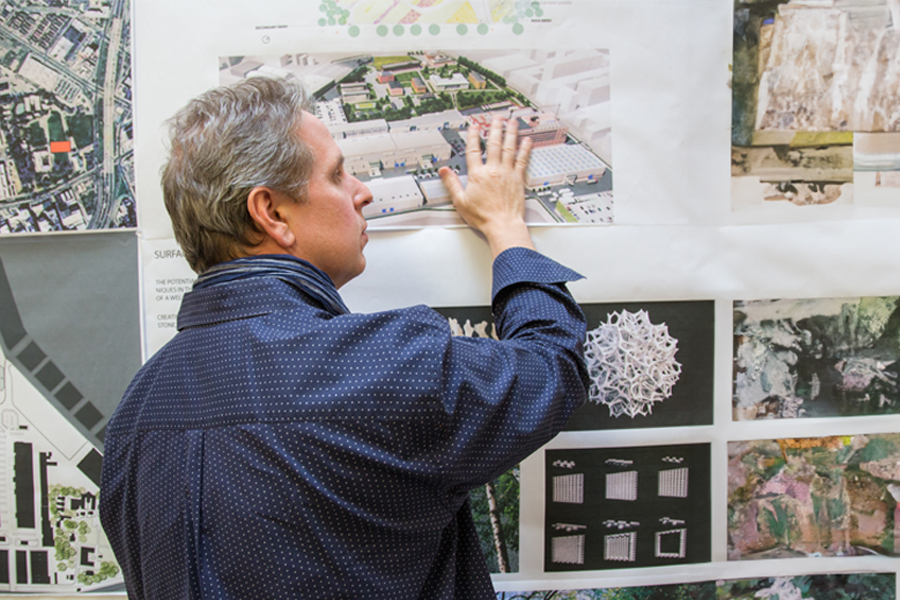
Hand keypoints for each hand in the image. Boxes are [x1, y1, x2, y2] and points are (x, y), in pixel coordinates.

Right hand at [439, 116, 534, 257]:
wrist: (502, 225)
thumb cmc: (484, 217)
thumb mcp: (460, 201)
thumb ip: (451, 184)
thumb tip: (444, 172)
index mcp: (477, 175)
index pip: (473, 150)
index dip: (473, 136)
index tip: (474, 127)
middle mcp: (493, 171)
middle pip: (493, 144)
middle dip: (494, 128)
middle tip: (496, 118)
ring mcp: (507, 173)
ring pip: (509, 148)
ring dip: (510, 133)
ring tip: (511, 122)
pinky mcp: (518, 179)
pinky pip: (522, 160)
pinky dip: (525, 149)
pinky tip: (527, 141)